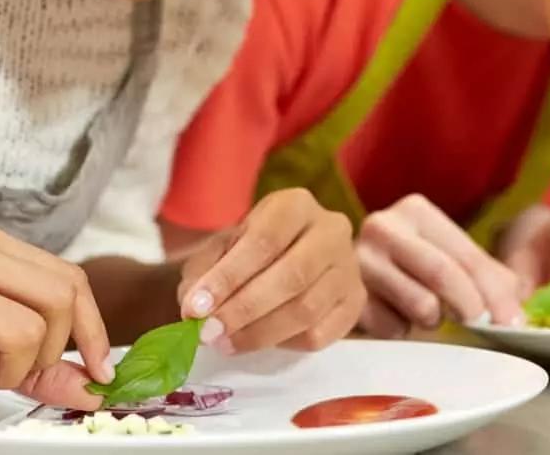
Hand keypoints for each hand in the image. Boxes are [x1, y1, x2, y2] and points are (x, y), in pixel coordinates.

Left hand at [175, 188, 362, 353]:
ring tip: (224, 342)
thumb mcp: (221, 249)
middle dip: (243, 309)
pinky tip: (257, 341)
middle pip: (291, 276)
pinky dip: (283, 344)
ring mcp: (349, 269)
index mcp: (296, 205)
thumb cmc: (249, 252)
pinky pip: (319, 334)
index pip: (264, 241)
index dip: (228, 277)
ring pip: (306, 310)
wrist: (285, 259)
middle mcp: (331, 231)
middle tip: (208, 332)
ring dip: (259, 333)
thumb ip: (203, 274)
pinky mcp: (355, 304)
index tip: (195, 307)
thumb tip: (194, 308)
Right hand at [355, 194, 522, 337]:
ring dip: (432, 319)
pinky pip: (392, 328)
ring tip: (424, 309)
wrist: (339, 272)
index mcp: (415, 211)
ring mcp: (359, 261)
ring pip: (420, 305)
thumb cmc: (408, 266)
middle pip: (443, 274)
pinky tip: (392, 313)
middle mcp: (383, 227)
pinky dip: (402, 330)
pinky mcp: (346, 295)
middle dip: (471, 306)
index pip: (467, 254)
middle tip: (480, 323)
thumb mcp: (447, 256)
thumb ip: (486, 274)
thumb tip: (517, 307)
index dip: (496, 292)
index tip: (513, 321)